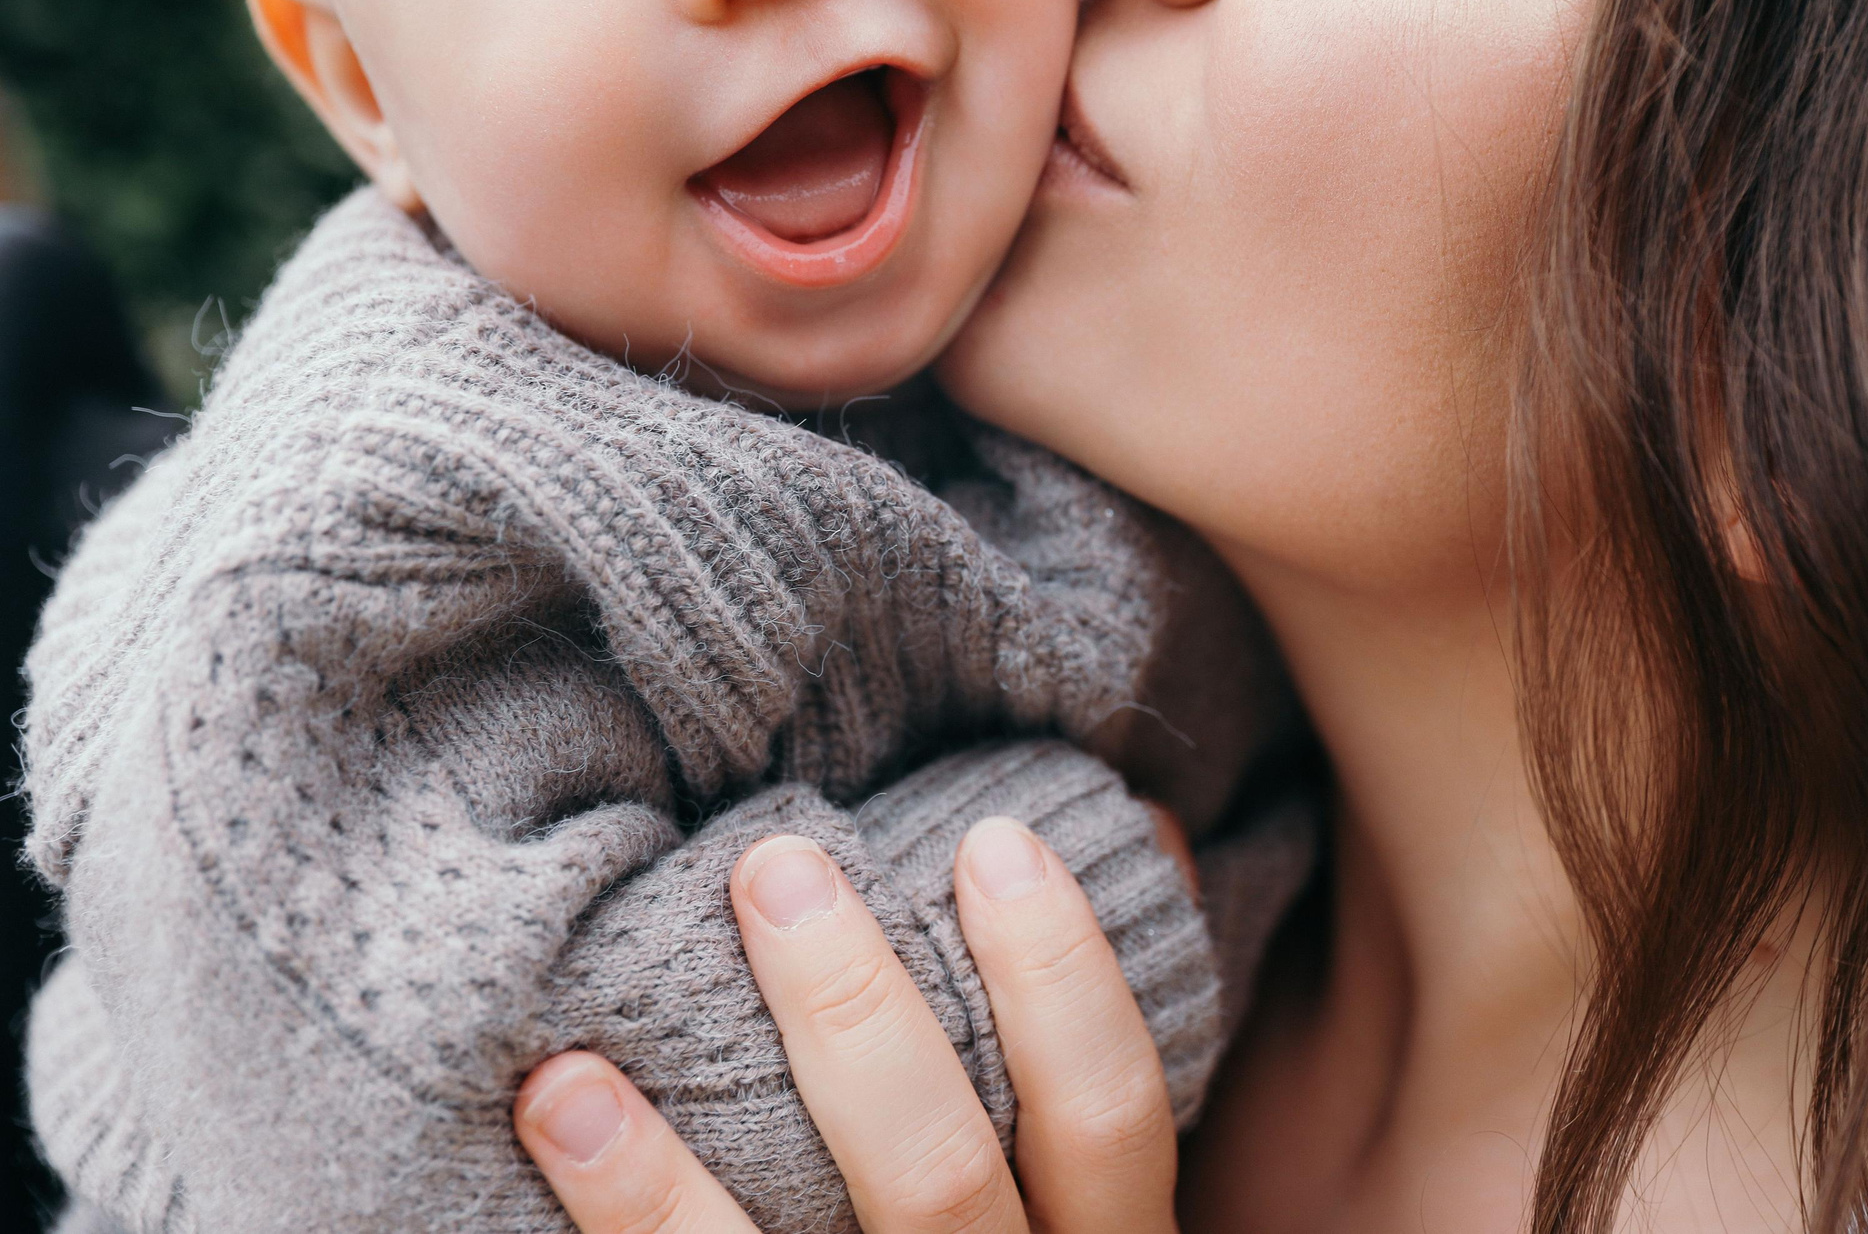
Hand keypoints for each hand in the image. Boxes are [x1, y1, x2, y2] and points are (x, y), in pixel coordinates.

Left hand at [512, 816, 1182, 1232]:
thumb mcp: (1094, 1188)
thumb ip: (1100, 1035)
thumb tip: (1150, 827)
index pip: (1113, 1112)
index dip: (1062, 972)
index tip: (991, 841)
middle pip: (938, 1176)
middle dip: (854, 1010)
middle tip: (776, 868)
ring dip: (670, 1163)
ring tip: (583, 1047)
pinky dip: (630, 1212)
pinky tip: (561, 1111)